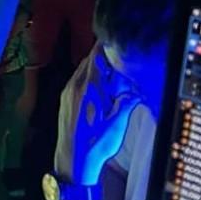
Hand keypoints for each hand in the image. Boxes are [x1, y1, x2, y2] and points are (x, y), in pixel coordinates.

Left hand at [55, 44, 139, 183]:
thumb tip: (135, 91)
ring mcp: (67, 93)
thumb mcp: (117, 125)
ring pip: (82, 71)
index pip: (96, 58)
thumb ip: (126, 104)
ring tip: (112, 70)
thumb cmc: (94, 146)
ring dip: (96, 67)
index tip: (114, 38)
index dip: (106, 46)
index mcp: (87, 89)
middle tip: (118, 54)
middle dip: (103, 57)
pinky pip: (77, 80)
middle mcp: (74, 87)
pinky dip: (89, 77)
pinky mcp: (65, 100)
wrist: (72, 162)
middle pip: (89, 62)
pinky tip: (100, 86)